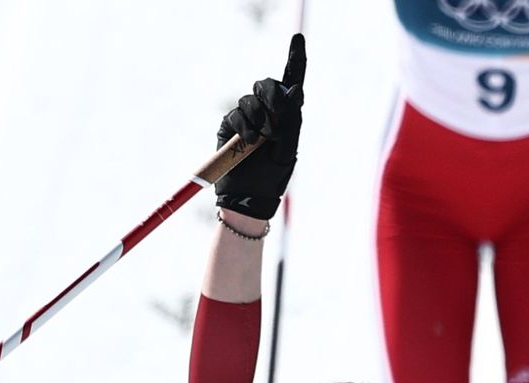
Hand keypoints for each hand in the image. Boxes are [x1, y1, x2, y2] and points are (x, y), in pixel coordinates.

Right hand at [215, 34, 305, 219]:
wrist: (251, 197)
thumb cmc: (273, 176)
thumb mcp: (289, 148)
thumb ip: (292, 119)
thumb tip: (295, 89)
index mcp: (286, 116)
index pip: (292, 83)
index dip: (295, 59)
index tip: (298, 38)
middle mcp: (266, 112)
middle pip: (268, 84)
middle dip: (273, 95)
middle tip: (277, 117)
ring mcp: (247, 118)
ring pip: (251, 99)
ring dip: (260, 117)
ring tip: (264, 140)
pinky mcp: (230, 125)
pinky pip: (237, 115)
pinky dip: (245, 127)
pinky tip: (250, 143)